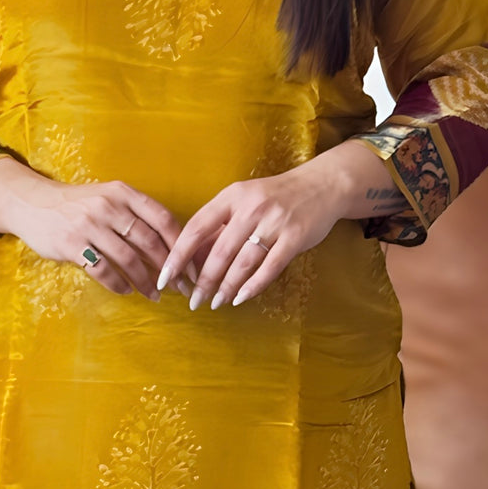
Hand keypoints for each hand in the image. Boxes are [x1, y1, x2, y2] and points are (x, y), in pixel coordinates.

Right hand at [0, 160, 183, 299]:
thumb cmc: (79, 204)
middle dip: (168, 268)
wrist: (34, 203)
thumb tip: (174, 244)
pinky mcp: (72, 245)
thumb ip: (137, 214)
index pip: (163, 219)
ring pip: (128, 259)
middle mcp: (109, 206)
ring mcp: (89, 225)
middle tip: (178, 286)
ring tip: (155, 294)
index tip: (191, 266)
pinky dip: (119, 284)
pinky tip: (127, 291)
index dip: (182, 245)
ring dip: (146, 281)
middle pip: (149, 242)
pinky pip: (103, 270)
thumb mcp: (109, 197)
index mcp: (123, 193)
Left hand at [156, 160, 345, 310]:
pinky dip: (253, 286)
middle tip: (193, 300)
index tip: (165, 276)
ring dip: (227, 287)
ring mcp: (275, 222)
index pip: (196, 227)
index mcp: (232, 196)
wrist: (322, 186)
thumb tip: (191, 259)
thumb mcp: (244, 201)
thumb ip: (221, 226)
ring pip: (243, 262)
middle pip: (219, 251)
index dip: (178, 254)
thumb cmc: (275, 197)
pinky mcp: (295, 237)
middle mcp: (251, 207)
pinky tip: (241, 298)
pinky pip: (269, 268)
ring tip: (216, 302)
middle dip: (203, 280)